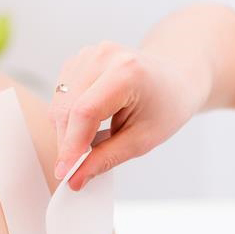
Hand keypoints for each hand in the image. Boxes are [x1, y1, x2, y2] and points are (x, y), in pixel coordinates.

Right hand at [50, 42, 208, 189]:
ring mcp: (89, 54)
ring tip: (90, 143)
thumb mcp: (142, 140)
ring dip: (66, 131)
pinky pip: (60, 96)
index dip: (70, 146)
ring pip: (59, 104)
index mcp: (126, 71)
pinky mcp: (79, 60)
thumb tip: (76, 179)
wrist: (175, 78)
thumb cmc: (166, 106)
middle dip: (67, 143)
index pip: (84, 112)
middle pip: (67, 109)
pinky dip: (67, 118)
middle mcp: (103, 56)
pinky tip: (87, 125)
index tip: (64, 173)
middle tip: (76, 168)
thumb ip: (106, 159)